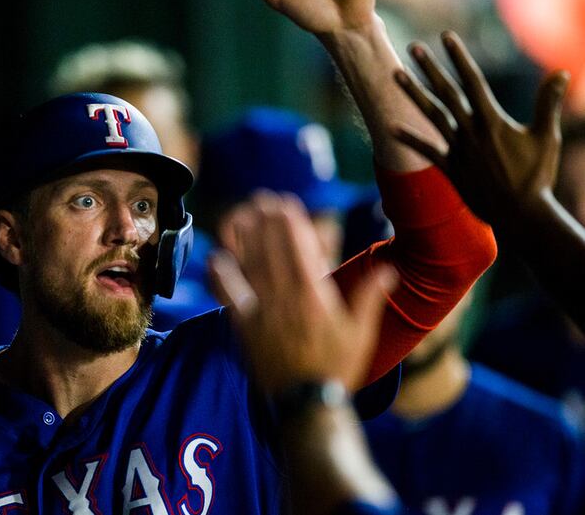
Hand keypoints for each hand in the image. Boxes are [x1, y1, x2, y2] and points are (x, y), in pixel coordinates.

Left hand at [208, 191, 396, 393]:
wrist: (307, 405)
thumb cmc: (338, 368)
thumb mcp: (361, 334)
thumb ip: (371, 298)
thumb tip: (389, 270)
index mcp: (315, 296)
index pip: (299, 249)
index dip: (289, 222)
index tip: (284, 202)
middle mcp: (286, 299)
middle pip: (271, 250)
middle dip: (265, 221)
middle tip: (260, 199)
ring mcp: (262, 312)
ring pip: (248, 266)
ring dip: (242, 238)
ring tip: (239, 215)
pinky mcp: (244, 328)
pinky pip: (227, 297)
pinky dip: (220, 276)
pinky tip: (214, 258)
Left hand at [393, 31, 568, 225]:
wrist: (521, 213)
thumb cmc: (537, 175)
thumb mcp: (547, 136)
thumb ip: (547, 103)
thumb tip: (561, 72)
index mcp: (493, 120)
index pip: (472, 80)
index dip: (459, 57)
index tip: (446, 37)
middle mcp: (471, 131)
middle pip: (446, 92)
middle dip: (430, 68)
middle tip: (414, 48)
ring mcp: (458, 150)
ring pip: (431, 115)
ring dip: (413, 94)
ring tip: (395, 75)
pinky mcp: (451, 169)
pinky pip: (426, 151)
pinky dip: (410, 139)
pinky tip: (390, 127)